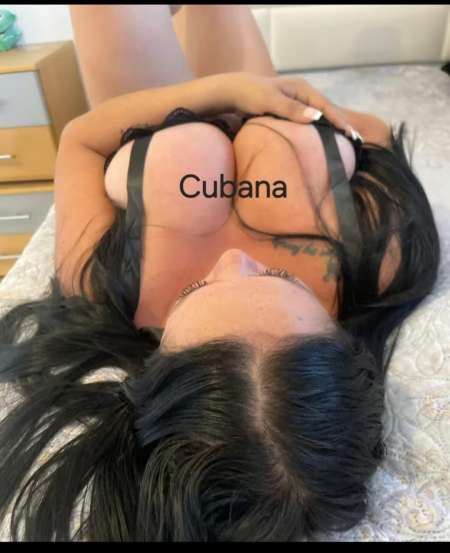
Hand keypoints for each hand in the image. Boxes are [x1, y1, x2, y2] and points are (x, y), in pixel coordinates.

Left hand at [222, 72, 361, 139]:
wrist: (235, 92)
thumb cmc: (250, 95)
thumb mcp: (269, 102)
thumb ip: (291, 109)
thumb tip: (316, 117)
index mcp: (302, 88)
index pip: (326, 107)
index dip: (340, 121)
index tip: (352, 134)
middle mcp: (303, 93)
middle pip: (327, 110)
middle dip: (342, 124)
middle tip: (357, 140)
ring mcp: (298, 100)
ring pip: (320, 114)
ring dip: (333, 126)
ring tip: (347, 141)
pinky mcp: (292, 109)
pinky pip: (311, 119)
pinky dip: (321, 127)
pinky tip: (326, 138)